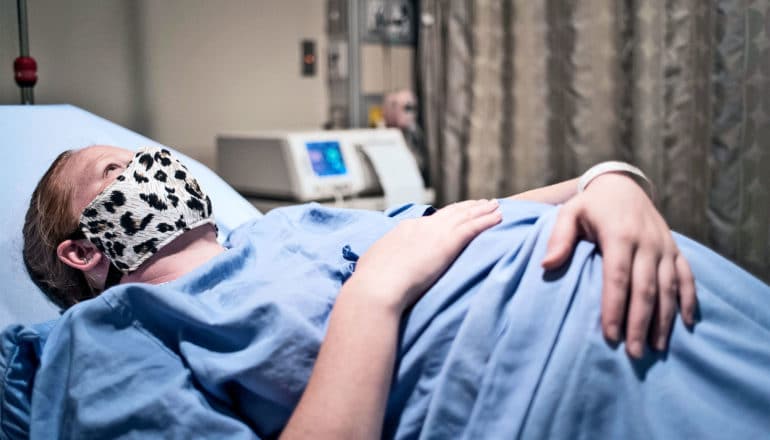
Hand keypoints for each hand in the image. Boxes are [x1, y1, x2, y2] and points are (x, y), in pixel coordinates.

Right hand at [350, 199, 501, 312]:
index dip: (445, 216)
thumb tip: (378, 267)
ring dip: (482, 211)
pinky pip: (474, 227)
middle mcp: (421, 226)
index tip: (455, 214)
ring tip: (495, 206)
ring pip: (465, 216)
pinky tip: (499, 218)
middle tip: (481, 204)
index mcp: (404, 230)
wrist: (377, 287)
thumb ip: (382, 261)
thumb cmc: (371, 284)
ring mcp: (435, 232)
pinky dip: (487, 221)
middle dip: (466, 208)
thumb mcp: (374, 265)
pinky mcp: (448, 242)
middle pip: (450, 213)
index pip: (430, 220)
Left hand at [541, 173, 696, 357]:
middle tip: (635, 353)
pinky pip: (687, 276)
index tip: (610, 335)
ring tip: (656, 348)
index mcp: (620, 235)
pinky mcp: (675, 250)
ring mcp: (664, 247)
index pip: (618, 278)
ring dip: (664, 319)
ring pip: (668, 288)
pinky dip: (688, 300)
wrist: (622, 185)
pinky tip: (685, 324)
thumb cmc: (591, 206)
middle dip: (640, 323)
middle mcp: (647, 242)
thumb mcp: (570, 213)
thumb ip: (559, 238)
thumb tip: (546, 265)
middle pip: (645, 289)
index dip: (615, 307)